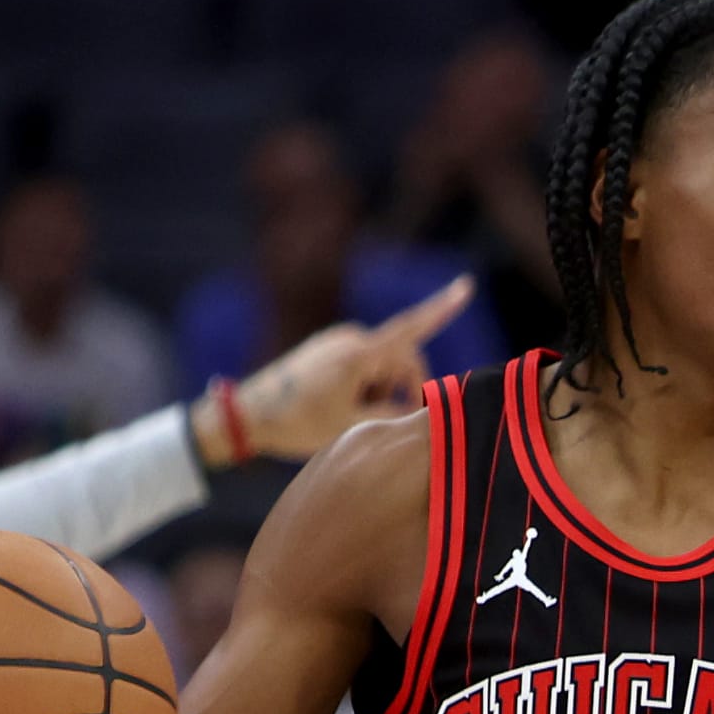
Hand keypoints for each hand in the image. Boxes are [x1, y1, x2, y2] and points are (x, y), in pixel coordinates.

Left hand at [199, 274, 474, 461]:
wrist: (247, 414)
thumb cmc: (298, 422)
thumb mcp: (352, 427)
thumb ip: (393, 416)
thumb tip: (418, 408)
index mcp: (359, 354)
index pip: (411, 329)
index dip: (442, 309)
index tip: (467, 286)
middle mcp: (351, 338)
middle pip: (402, 359)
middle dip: (404, 388)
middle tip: (386, 422)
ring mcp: (337, 341)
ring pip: (382, 366)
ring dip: (382, 391)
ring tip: (352, 417)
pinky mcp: (327, 349)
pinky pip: (362, 365)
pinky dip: (364, 386)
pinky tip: (339, 407)